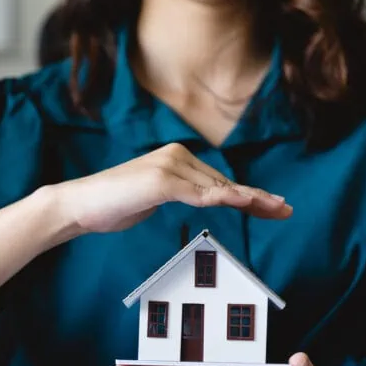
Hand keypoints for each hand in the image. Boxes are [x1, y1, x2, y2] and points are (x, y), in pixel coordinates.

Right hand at [54, 142, 292, 234]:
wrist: (79, 205)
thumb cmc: (111, 205)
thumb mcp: (152, 199)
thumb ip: (177, 194)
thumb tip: (200, 200)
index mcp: (175, 159)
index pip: (218, 181)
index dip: (248, 195)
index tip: (271, 206)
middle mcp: (176, 156)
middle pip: (224, 182)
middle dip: (257, 198)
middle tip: (285, 209)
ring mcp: (169, 167)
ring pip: (217, 186)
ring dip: (249, 198)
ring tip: (274, 207)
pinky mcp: (161, 180)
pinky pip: (199, 193)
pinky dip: (224, 197)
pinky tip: (245, 202)